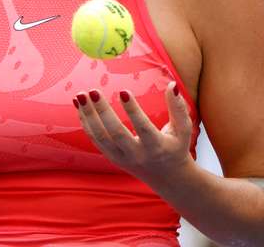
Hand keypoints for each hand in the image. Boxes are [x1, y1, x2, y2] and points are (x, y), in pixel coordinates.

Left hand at [74, 81, 192, 185]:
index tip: (123, 91)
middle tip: (93, 91)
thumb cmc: (176, 147)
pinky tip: (80, 105)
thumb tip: (173, 85)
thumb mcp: (183, 129)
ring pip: (99, 137)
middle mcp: (136, 154)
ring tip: (80, 95)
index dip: (133, 110)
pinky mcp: (112, 158)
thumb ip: (178, 107)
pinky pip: (95, 140)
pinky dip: (85, 122)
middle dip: (102, 112)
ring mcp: (121, 158)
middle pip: (115, 133)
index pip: (142, 128)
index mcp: (156, 147)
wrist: (167, 178)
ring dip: (88, 116)